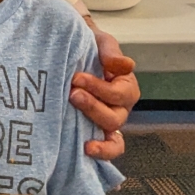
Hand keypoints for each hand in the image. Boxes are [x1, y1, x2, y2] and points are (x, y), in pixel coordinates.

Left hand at [70, 25, 139, 161]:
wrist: (68, 49)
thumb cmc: (88, 46)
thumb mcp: (99, 41)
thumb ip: (110, 51)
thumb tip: (126, 64)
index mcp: (125, 86)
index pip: (120, 94)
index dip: (100, 88)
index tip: (77, 77)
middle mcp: (120, 107)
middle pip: (114, 117)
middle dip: (93, 107)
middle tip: (72, 94)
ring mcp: (107, 122)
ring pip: (112, 137)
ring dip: (96, 133)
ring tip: (80, 131)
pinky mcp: (94, 132)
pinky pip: (106, 148)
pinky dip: (101, 152)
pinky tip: (85, 149)